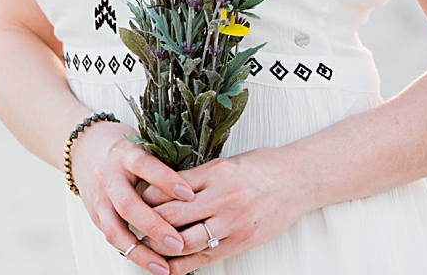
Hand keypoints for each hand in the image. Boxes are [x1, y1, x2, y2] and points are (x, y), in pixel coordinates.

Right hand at [68, 121, 196, 274]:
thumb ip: (162, 165)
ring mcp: (99, 198)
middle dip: (154, 227)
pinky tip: (152, 264)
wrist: (84, 149)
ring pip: (115, 230)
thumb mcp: (142, 146)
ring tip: (164, 268)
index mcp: (123, 154)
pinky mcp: (95, 215)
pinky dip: (132, 254)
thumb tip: (195, 188)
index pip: (144, 165)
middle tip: (179, 244)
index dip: (166, 180)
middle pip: (128, 204)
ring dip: (140, 252)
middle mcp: (108, 177)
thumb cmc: (123, 149)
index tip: (190, 195)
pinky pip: (113, 238)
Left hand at [141, 147, 312, 274]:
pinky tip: (168, 267)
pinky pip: (206, 257)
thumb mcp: (224, 163)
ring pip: (186, 240)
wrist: (298, 181)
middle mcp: (222, 199)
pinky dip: (184, 264)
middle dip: (147, 223)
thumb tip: (162, 187)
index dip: (147, 196)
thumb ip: (195, 177)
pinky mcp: (241, 242)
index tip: (133, 199)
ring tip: (143, 246)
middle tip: (128, 225)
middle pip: (172, 215)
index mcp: (214, 174)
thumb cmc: (260, 167)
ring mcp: (232, 223)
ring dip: (161, 246)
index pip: (168, 187)